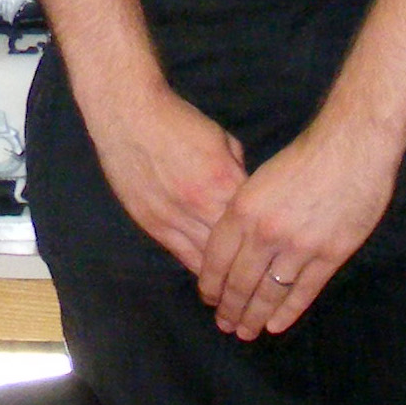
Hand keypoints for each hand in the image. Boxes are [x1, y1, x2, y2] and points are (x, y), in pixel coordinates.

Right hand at [82, 80, 247, 275]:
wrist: (129, 114)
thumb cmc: (178, 121)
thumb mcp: (222, 139)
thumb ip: (237, 170)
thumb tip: (247, 192)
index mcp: (223, 180)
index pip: (252, 222)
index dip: (265, 239)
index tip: (276, 250)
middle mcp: (200, 204)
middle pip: (232, 248)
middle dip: (248, 264)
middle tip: (264, 279)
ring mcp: (173, 216)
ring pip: (207, 259)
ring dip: (224, 275)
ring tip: (239, 289)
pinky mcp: (151, 223)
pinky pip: (181, 254)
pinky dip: (199, 267)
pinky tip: (211, 278)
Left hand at [198, 118, 399, 338]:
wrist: (352, 146)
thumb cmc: (306, 156)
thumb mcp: (261, 178)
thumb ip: (246, 211)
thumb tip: (233, 244)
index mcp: (244, 208)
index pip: (217, 258)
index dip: (211, 283)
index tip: (208, 298)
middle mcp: (266, 232)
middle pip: (240, 281)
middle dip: (229, 307)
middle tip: (224, 324)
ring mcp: (299, 246)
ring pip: (269, 292)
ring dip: (254, 316)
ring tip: (246, 331)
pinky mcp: (330, 254)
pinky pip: (303, 291)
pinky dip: (287, 311)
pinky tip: (276, 324)